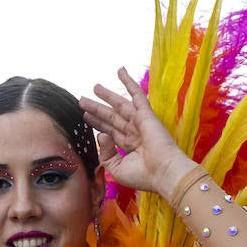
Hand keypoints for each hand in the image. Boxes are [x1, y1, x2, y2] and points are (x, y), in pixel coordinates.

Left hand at [80, 68, 192, 196]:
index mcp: (129, 147)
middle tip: (83, 100)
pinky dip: (129, 82)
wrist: (164, 173)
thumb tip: (100, 134)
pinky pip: (136, 95)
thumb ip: (106, 154)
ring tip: (95, 87)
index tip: (85, 116)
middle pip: (112, 117)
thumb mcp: (117, 169)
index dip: (97, 123)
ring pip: (120, 105)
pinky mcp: (146, 115)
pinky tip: (120, 71)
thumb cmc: (143, 175)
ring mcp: (140, 122)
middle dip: (97, 109)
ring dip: (107, 95)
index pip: (110, 131)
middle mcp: (134, 133)